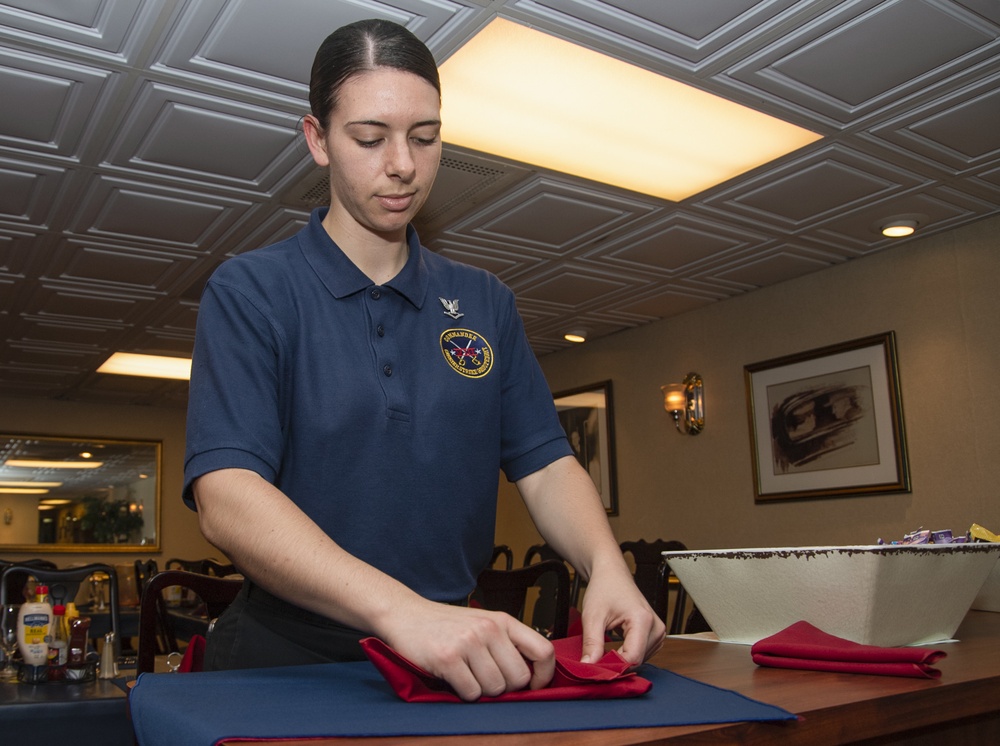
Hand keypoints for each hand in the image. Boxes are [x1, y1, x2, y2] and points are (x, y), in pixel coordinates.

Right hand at [380, 601, 554, 700]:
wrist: (407, 615)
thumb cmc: (447, 625)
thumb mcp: (483, 624)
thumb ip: (507, 644)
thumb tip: (532, 677)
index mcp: (503, 621)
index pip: (544, 651)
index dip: (544, 676)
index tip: (533, 686)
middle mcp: (489, 629)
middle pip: (518, 678)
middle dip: (504, 686)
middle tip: (485, 677)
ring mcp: (469, 642)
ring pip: (495, 689)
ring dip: (481, 690)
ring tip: (466, 673)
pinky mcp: (448, 658)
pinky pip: (471, 693)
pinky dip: (463, 692)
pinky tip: (453, 676)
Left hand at [578, 564, 664, 665]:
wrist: (612, 574)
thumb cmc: (604, 588)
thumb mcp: (592, 616)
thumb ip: (592, 643)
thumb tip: (589, 666)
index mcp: (643, 620)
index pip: (632, 658)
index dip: (613, 666)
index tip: (596, 667)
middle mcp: (656, 626)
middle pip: (637, 660)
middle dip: (616, 662)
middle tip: (597, 655)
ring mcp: (658, 631)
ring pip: (640, 659)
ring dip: (621, 659)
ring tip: (606, 646)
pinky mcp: (655, 634)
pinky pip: (642, 654)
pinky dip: (627, 654)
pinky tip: (616, 645)